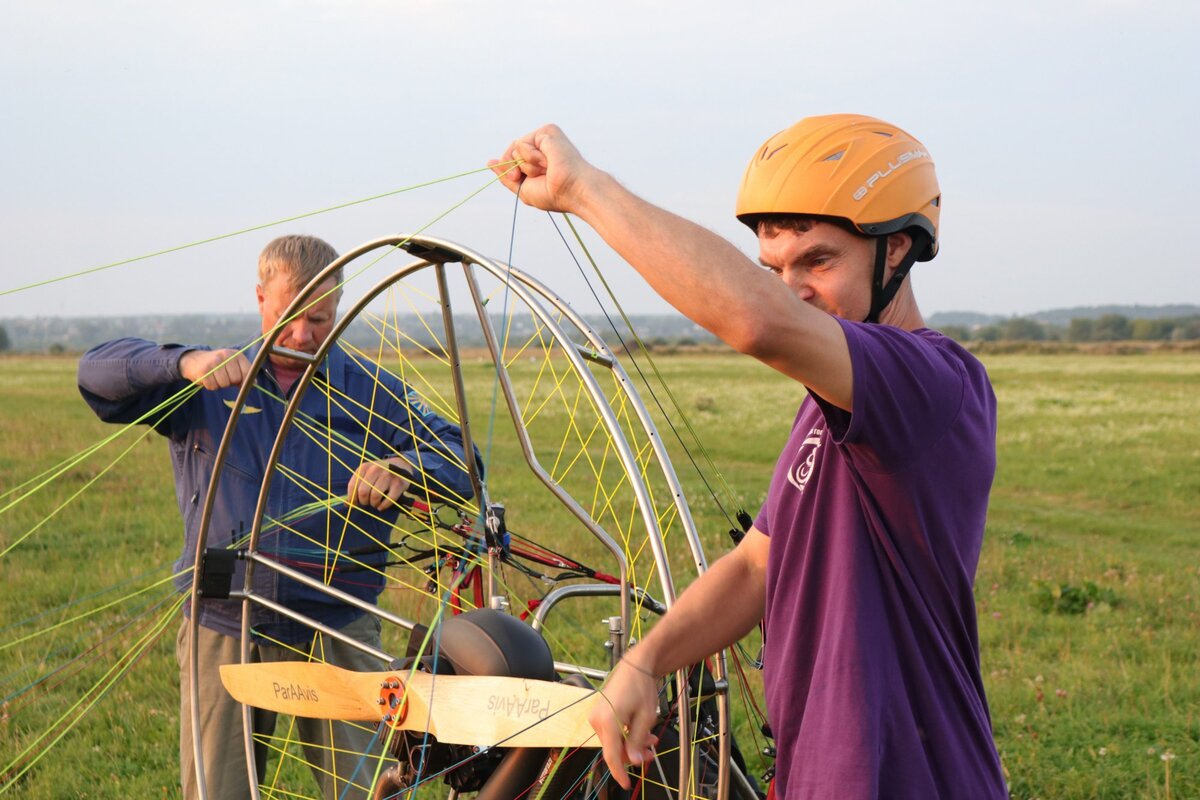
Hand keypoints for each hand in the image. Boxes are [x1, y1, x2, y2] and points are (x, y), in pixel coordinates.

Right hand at [180, 349, 251, 390]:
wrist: (194, 360)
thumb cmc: (218, 365)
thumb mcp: (233, 364)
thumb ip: (244, 372)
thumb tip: (254, 384)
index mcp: (236, 354)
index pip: (247, 372)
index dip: (244, 381)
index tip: (239, 383)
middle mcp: (226, 355)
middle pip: (235, 380)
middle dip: (229, 382)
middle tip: (222, 377)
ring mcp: (214, 362)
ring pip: (224, 384)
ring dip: (219, 385)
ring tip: (215, 376)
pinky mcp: (204, 370)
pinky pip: (213, 386)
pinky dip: (210, 386)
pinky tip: (208, 378)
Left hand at [348, 460, 411, 510]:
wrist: (400, 465)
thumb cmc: (379, 474)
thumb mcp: (367, 475)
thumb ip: (356, 487)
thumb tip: (347, 505)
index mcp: (364, 467)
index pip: (353, 486)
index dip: (352, 498)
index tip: (356, 503)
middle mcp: (375, 469)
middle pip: (363, 492)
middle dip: (364, 502)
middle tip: (367, 503)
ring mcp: (388, 476)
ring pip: (375, 496)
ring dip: (374, 504)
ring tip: (375, 504)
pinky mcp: (398, 484)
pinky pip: (388, 500)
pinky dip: (383, 506)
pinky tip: (382, 506)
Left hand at [488, 124, 596, 213]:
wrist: (572, 191)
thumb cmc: (553, 194)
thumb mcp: (523, 188)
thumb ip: (506, 176)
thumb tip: (490, 162)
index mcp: (537, 159)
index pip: (512, 158)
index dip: (510, 169)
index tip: (518, 179)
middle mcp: (541, 146)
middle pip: (510, 151)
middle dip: (513, 168)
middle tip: (529, 177)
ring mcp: (544, 138)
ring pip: (515, 146)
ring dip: (525, 165)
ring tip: (544, 170)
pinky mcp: (547, 131)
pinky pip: (522, 143)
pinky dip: (530, 157)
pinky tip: (546, 162)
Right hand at [588, 656, 662, 788]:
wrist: (636, 665)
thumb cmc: (641, 687)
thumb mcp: (645, 717)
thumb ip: (637, 741)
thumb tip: (632, 761)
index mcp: (607, 722)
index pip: (611, 756)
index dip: (619, 772)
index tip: (627, 784)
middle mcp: (597, 720)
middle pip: (614, 748)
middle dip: (633, 753)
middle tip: (652, 752)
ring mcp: (597, 716)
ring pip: (615, 740)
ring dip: (632, 743)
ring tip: (651, 739)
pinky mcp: (599, 713)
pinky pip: (612, 731)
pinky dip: (626, 734)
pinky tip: (641, 731)